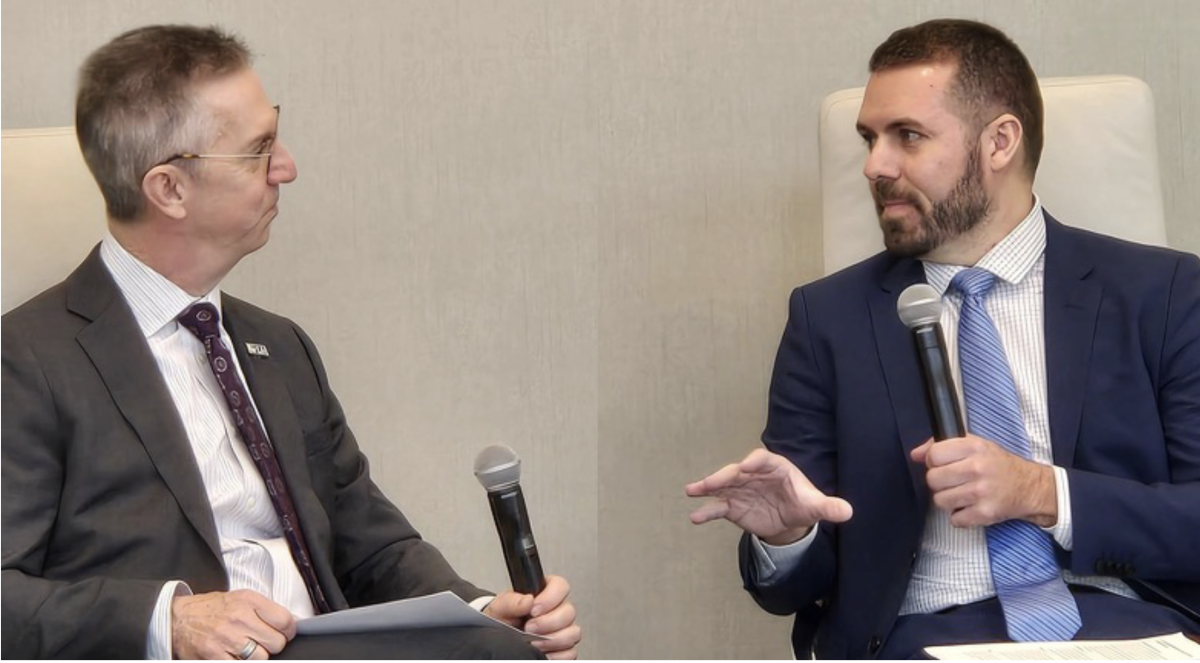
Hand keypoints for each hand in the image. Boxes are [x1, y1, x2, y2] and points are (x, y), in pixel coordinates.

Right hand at [172, 590, 295, 659]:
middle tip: (263, 642)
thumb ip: (265, 610)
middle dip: (273, 646)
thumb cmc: (211, 609)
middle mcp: (239, 618)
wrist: (178, 618)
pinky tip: (234, 656)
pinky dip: (240, 662)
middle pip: (276, 643)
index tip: (285, 633)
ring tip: (247, 650)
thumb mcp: (240, 598)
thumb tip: (291, 623)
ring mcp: (226, 638)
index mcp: (248, 601)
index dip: (288, 631)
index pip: (285, 620)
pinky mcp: (214, 655)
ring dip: (257, 657)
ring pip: (261, 658)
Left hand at [484, 575, 580, 658]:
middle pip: (570, 612)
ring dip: (552, 640)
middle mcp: (557, 610)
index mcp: (544, 593)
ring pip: (573, 633)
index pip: (561, 586)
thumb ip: (511, 601)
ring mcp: (562, 629)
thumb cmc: (502, 620)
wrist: (499, 639)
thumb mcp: (500, 607)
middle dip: (548, 623)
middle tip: (529, 628)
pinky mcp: (564, 648)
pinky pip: (571, 652)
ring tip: (534, 643)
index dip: (550, 598)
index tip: (533, 610)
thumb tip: (527, 600)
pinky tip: (542, 652)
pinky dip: (556, 655)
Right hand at [685, 448, 852, 544]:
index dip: (753, 462)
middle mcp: (754, 475)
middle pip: (736, 472)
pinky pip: (718, 507)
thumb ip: (829, 506)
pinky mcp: (733, 506)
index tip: (744, 467)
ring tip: (691, 491)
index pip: (763, 460)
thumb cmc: (802, 502)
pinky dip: (707, 511)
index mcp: (775, 467)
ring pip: (722, 486)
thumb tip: (848, 512)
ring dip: (707, 487)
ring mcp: (741, 490)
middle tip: (711, 481)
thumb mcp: (816, 505)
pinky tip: (695, 517)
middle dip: (723, 476)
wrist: (791, 517)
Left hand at [911, 435, 1056, 527]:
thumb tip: (915, 454)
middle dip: (939, 482)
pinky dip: (960, 516)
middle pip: (932, 479)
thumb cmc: (998, 465)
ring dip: (948, 500)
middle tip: (952, 481)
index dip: (933, 461)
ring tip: (962, 494)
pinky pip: (955, 519)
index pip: (933, 454)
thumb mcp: (974, 445)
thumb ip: (942, 445)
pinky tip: (970, 507)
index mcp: (973, 447)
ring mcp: (981, 492)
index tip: (942, 464)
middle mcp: (977, 468)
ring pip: (940, 500)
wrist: (1029, 486)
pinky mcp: (985, 513)